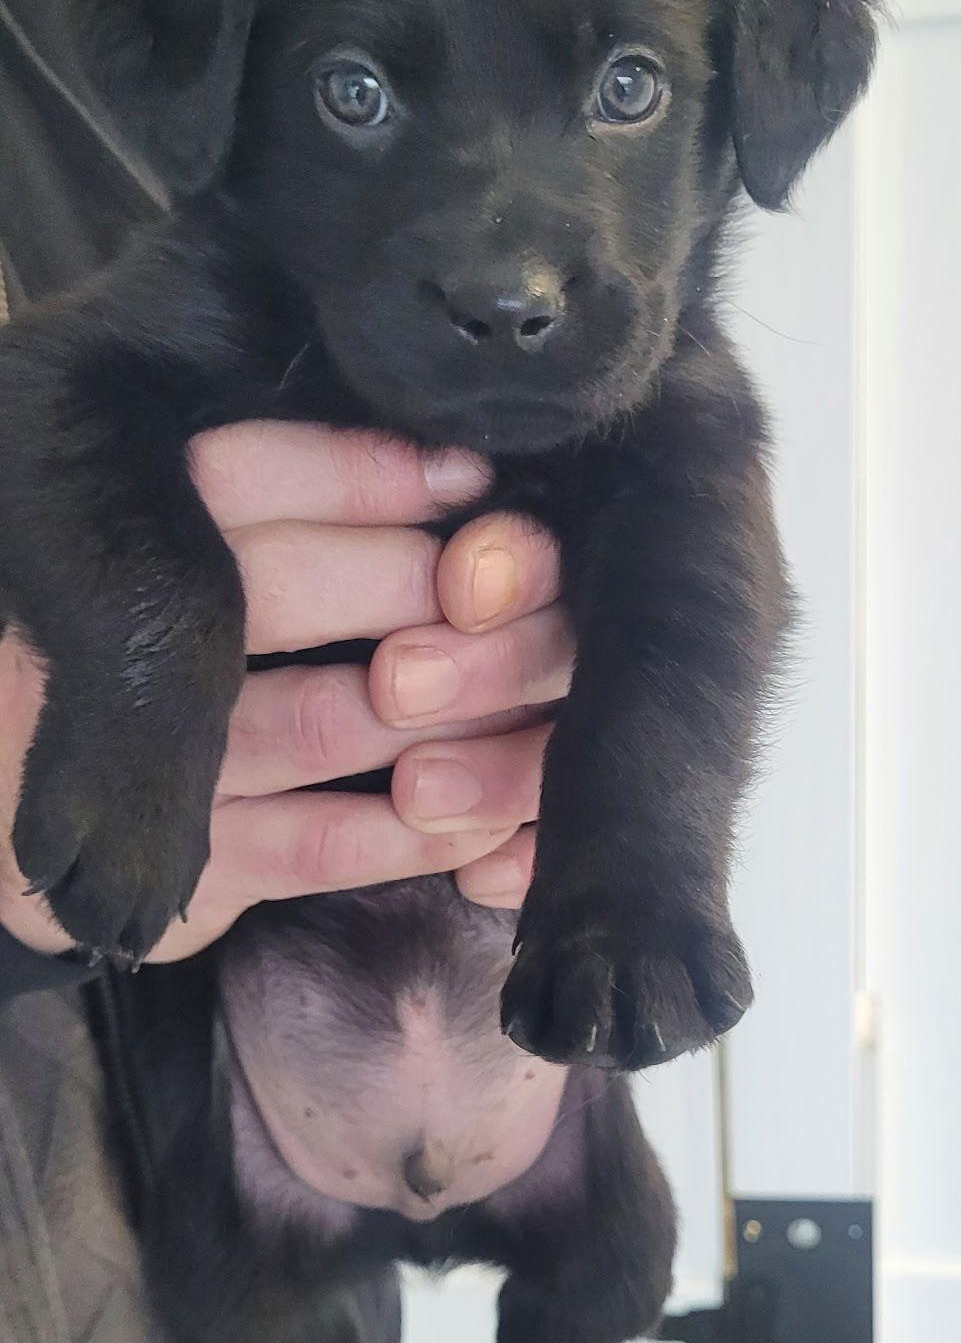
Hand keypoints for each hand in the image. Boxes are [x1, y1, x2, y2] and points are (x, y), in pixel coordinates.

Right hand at [0, 423, 571, 961]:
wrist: (17, 811)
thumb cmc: (126, 661)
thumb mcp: (169, 562)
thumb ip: (274, 512)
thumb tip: (447, 473)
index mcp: (117, 541)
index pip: (241, 475)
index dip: (365, 472)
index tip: (465, 476)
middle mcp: (120, 643)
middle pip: (295, 588)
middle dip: (425, 581)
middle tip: (506, 587)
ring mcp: (151, 763)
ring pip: (329, 719)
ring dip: (451, 706)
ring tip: (529, 685)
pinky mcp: (181, 870)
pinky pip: (326, 845)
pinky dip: (422, 825)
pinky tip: (488, 805)